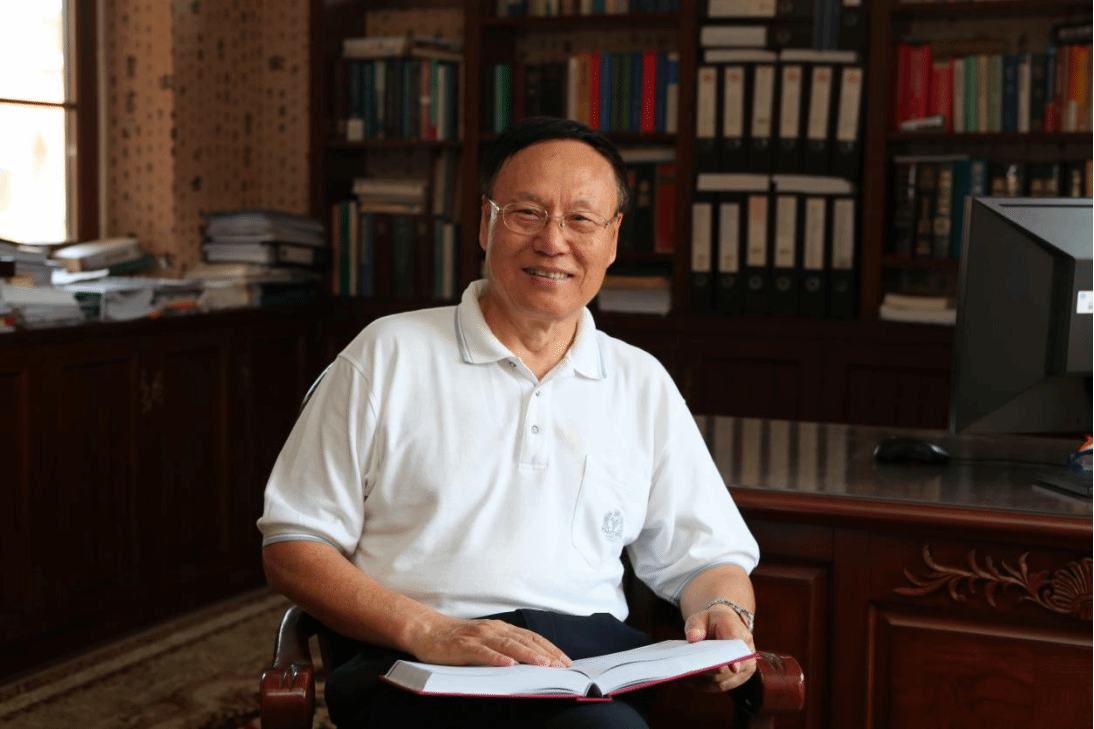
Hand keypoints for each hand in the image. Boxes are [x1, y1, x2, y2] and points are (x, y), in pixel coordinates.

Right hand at [408, 615, 571, 668]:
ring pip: (508, 646)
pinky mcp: (463, 646)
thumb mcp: (485, 640)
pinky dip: (496, 658)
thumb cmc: (457, 638)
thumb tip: (529, 661)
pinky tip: (508, 665)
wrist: (427, 630)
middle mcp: (493, 630)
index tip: (566, 661)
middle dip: (546, 654)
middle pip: (525, 641)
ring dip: (528, 655)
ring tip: (544, 665)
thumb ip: (504, 646)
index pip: (531, 638)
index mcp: (500, 629)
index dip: (550, 648)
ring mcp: (478, 637)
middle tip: (563, 667)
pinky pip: (482, 653)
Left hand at [682, 603, 756, 691]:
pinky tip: (688, 680)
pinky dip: (703, 685)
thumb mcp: (701, 617)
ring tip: (682, 676)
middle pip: (725, 670)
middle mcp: (747, 654)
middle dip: (705, 671)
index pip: (738, 650)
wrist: (725, 625)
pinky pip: (719, 686)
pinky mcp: (738, 679)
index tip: (732, 668)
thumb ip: (696, 625)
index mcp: (740, 634)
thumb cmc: (712, 621)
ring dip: (702, 680)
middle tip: (685, 671)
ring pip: (721, 681)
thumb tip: (692, 638)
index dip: (735, 660)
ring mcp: (745, 669)